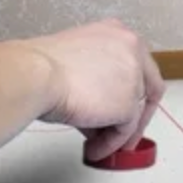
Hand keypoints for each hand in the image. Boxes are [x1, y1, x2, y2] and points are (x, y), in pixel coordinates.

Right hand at [29, 19, 165, 159]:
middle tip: (122, 135)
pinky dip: (110, 144)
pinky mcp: (128, 104)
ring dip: (117, 134)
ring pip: (134, 113)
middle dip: (134, 117)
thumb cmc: (41, 67)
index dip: (133, 92)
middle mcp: (132, 48)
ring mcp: (134, 76)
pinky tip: (94, 149)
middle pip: (147, 88)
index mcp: (118, 33)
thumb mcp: (77, 65)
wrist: (35, 75)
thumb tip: (101, 113)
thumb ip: (98, 83)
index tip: (126, 109)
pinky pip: (124, 131)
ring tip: (98, 146)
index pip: (139, 65)